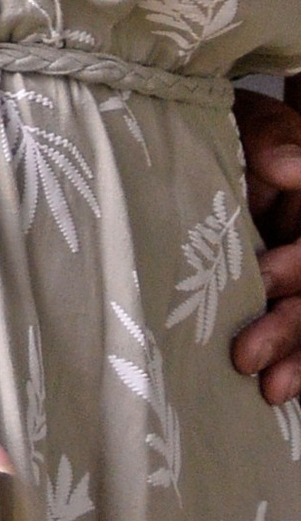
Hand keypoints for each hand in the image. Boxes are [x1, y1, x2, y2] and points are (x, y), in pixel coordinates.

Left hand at [233, 89, 300, 407]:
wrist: (227, 140)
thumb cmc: (245, 131)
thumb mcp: (255, 125)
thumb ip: (273, 144)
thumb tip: (289, 167)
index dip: (299, 264)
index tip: (262, 276)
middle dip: (292, 326)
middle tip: (246, 356)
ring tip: (270, 390)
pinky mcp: (293, 298)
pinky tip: (281, 394)